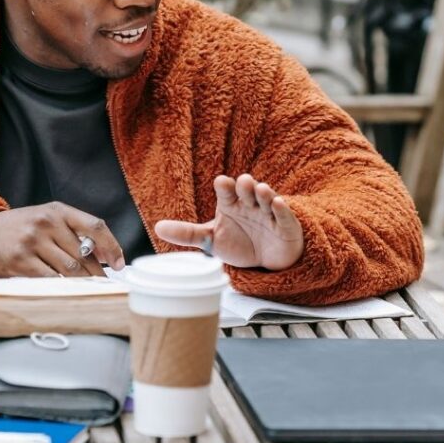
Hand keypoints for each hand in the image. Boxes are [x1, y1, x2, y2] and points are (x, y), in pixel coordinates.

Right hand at [0, 202, 125, 277]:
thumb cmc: (25, 227)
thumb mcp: (50, 219)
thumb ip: (77, 232)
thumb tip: (106, 255)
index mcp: (59, 211)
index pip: (95, 226)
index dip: (112, 246)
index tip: (120, 263)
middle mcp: (47, 223)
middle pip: (83, 253)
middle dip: (98, 272)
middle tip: (105, 284)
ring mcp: (32, 242)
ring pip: (69, 269)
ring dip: (83, 282)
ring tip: (89, 288)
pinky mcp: (20, 261)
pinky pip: (49, 279)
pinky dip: (61, 287)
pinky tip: (67, 290)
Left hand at [154, 174, 304, 270]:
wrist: (266, 259)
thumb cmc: (239, 242)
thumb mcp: (211, 240)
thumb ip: (188, 233)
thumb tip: (157, 228)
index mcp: (231, 204)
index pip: (227, 191)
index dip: (225, 186)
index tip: (221, 183)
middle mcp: (250, 204)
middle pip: (248, 190)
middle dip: (246, 185)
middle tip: (243, 183)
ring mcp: (269, 213)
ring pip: (267, 198)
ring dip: (265, 193)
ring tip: (261, 190)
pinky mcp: (286, 225)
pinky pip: (284, 215)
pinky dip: (282, 209)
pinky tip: (278, 203)